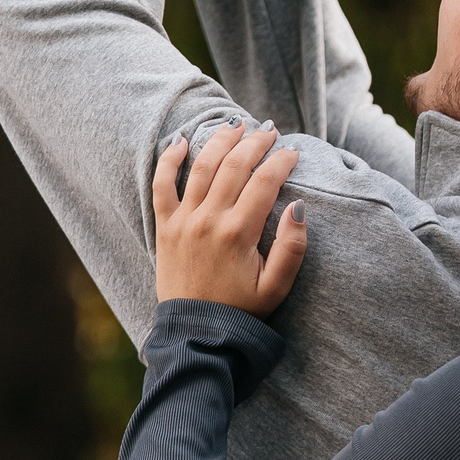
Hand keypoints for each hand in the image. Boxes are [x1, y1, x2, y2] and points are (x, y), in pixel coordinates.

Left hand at [151, 121, 306, 319]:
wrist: (196, 333)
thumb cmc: (241, 311)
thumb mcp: (277, 288)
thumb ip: (292, 248)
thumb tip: (298, 207)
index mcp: (239, 233)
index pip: (264, 182)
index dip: (282, 161)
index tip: (293, 152)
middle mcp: (209, 220)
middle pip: (235, 165)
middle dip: (255, 142)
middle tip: (270, 130)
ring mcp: (184, 221)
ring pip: (202, 166)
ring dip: (221, 141)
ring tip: (237, 126)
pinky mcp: (165, 227)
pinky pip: (161, 185)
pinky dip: (169, 159)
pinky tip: (181, 140)